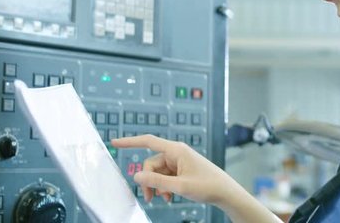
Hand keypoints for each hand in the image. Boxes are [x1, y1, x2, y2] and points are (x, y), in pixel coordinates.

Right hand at [111, 134, 239, 206]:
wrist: (224, 192)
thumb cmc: (207, 185)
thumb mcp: (180, 186)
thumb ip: (157, 181)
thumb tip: (136, 175)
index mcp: (176, 150)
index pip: (148, 141)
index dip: (130, 142)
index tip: (115, 143)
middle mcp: (176, 153)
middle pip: (150, 164)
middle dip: (148, 181)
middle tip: (150, 198)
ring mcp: (178, 162)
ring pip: (157, 172)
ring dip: (157, 186)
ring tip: (165, 198)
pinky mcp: (180, 170)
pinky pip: (164, 176)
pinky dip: (164, 187)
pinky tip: (169, 197)